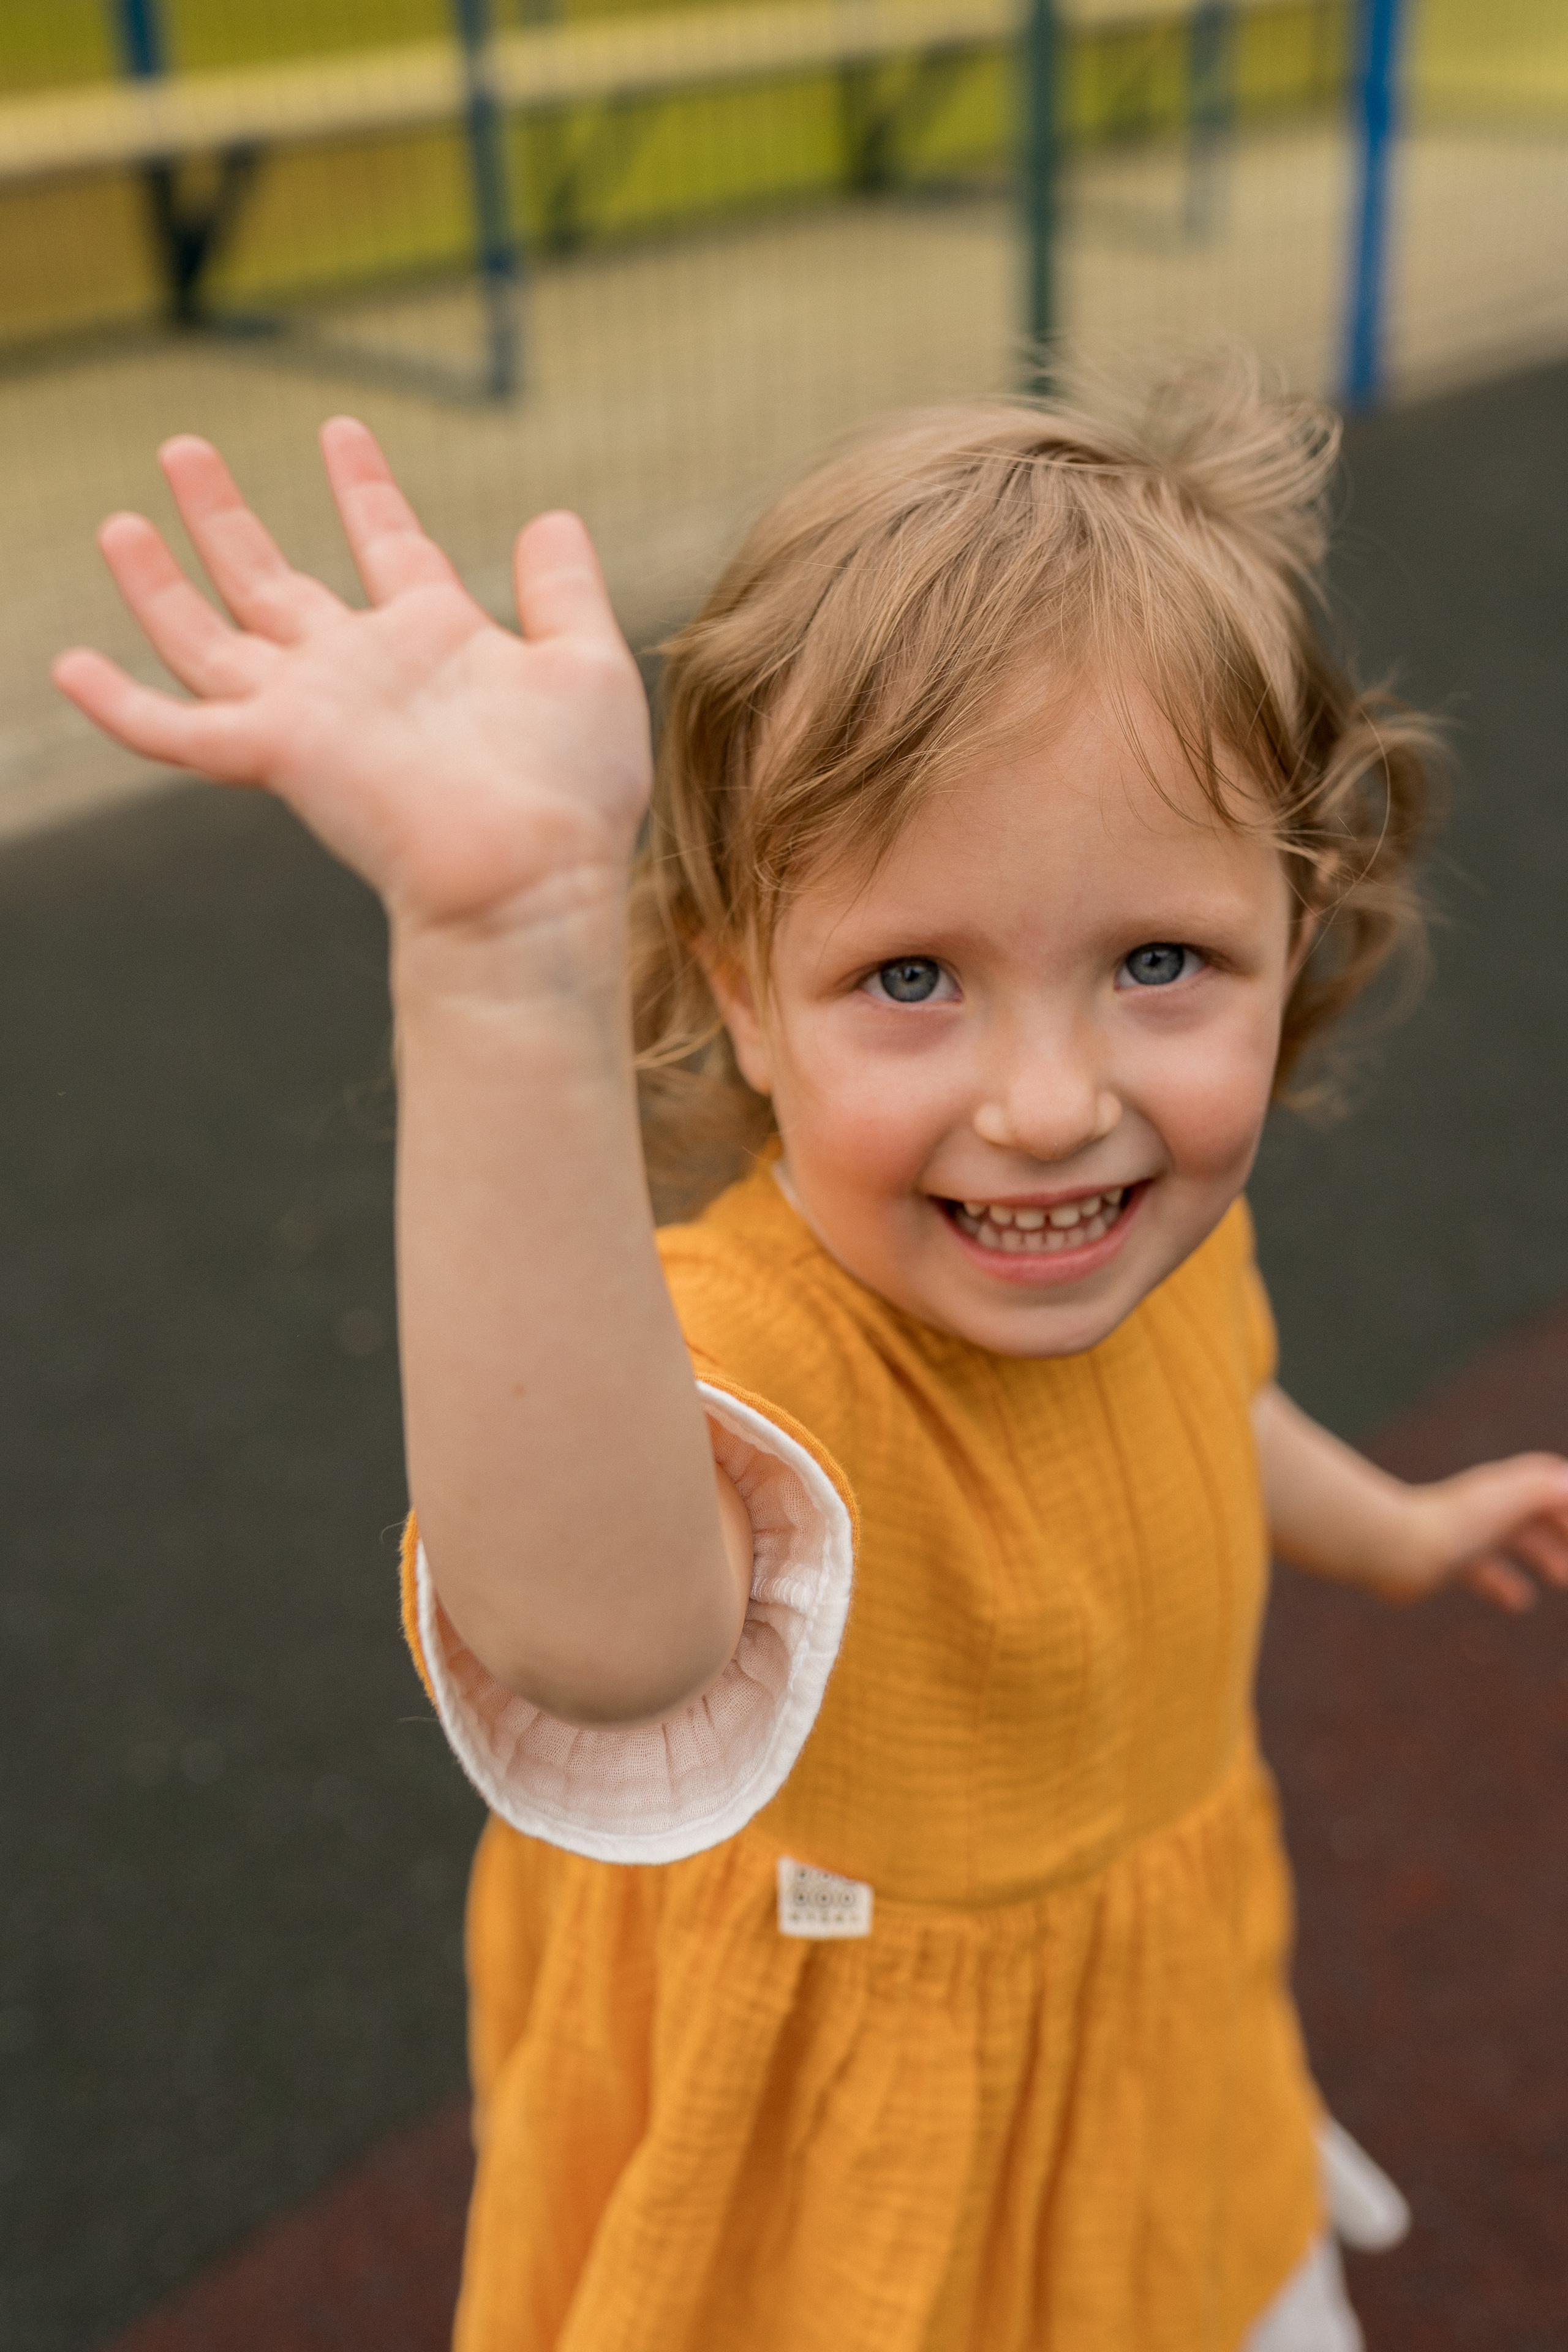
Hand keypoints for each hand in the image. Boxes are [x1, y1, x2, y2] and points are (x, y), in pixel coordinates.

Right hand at [51, 421, 651, 935]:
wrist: (534, 874)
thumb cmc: (573, 791)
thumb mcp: (586, 664)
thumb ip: (564, 589)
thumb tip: (551, 516)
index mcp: (435, 641)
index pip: (387, 545)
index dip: (363, 488)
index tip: (340, 430)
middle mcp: (362, 672)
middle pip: (274, 582)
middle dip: (227, 516)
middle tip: (183, 447)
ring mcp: (313, 712)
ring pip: (210, 637)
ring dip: (162, 580)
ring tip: (121, 517)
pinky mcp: (277, 752)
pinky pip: (177, 729)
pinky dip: (122, 704)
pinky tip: (70, 667)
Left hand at [1389, 1453, 1567, 1612]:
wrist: (1394, 1550)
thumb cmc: (1452, 1525)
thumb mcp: (1507, 1503)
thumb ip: (1542, 1491)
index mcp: (1501, 1487)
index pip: (1545, 1481)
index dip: (1566, 1499)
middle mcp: (1484, 1506)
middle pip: (1532, 1513)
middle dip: (1560, 1531)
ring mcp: (1466, 1533)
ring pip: (1511, 1541)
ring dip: (1540, 1556)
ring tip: (1561, 1579)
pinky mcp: (1447, 1560)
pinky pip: (1483, 1571)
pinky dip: (1504, 1583)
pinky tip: (1518, 1603)